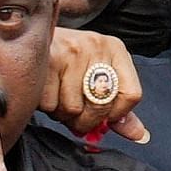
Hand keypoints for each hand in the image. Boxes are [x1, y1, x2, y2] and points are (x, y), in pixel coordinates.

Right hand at [47, 28, 148, 144]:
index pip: (132, 95)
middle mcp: (96, 46)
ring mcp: (71, 51)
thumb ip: (118, 106)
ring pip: (72, 109)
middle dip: (86, 120)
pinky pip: (50, 104)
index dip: (116, 114)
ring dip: (62, 113)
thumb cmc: (69, 59)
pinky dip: (47, 106)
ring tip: (58, 97)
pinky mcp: (47, 59)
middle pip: (101, 106)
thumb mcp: (99, 74)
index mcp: (115, 49)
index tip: (104, 115)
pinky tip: (46, 91)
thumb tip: (139, 135)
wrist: (31, 35)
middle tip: (76, 114)